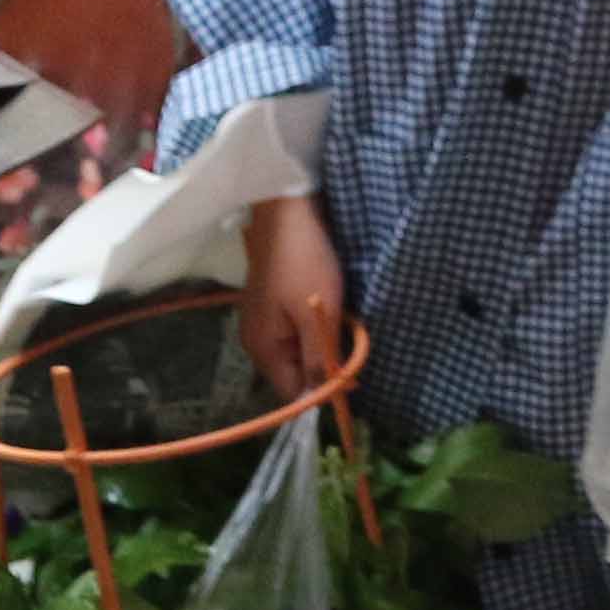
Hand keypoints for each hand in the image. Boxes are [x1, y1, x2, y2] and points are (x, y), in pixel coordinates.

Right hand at [239, 192, 350, 396]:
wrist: (287, 212)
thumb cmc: (302, 262)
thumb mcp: (317, 314)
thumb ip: (319, 358)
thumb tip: (323, 397)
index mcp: (262, 349)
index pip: (292, 392)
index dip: (322, 391)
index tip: (352, 378)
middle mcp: (258, 341)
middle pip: (295, 372)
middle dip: (324, 365)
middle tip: (352, 346)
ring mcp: (264, 321)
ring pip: (299, 349)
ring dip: (323, 343)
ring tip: (343, 324)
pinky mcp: (273, 304)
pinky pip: (297, 329)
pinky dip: (316, 326)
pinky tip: (332, 309)